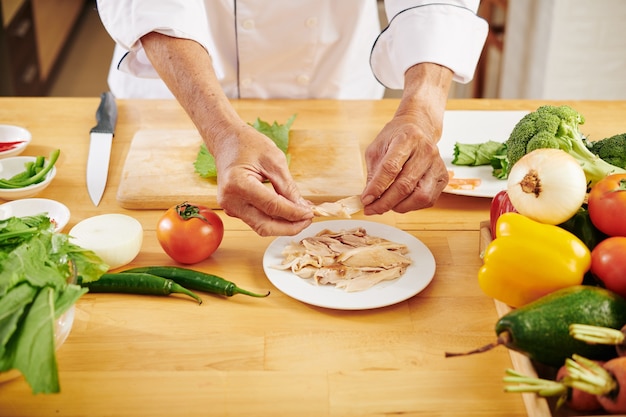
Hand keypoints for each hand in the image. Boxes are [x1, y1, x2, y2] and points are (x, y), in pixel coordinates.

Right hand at [213, 124, 313, 235]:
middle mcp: (231, 200)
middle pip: (265, 226)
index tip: (311, 213)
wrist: (227, 141)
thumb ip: (288, 187)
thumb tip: (302, 207)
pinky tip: (287, 211)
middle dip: (290, 227)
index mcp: (238, 184)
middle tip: (308, 219)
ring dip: (283, 225)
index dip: (294, 213)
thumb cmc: (248, 144)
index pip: (272, 207)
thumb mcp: (274, 160)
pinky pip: (257, 220)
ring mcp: (230, 207)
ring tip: (301, 215)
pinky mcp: (234, 209)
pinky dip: (274, 218)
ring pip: (261, 227)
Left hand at [361, 63, 452, 214]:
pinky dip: (412, 206)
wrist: (419, 128)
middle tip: (371, 209)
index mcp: (407, 138)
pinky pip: (428, 200)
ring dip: (399, 206)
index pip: (391, 167)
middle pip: (405, 185)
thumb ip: (373, 173)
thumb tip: (369, 199)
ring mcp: (437, 164)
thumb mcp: (377, 149)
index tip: (365, 200)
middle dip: (385, 202)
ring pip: (420, 196)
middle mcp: (426, 151)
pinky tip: (400, 201)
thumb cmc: (395, 138)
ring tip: (386, 205)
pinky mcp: (443, 177)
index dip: (377, 187)